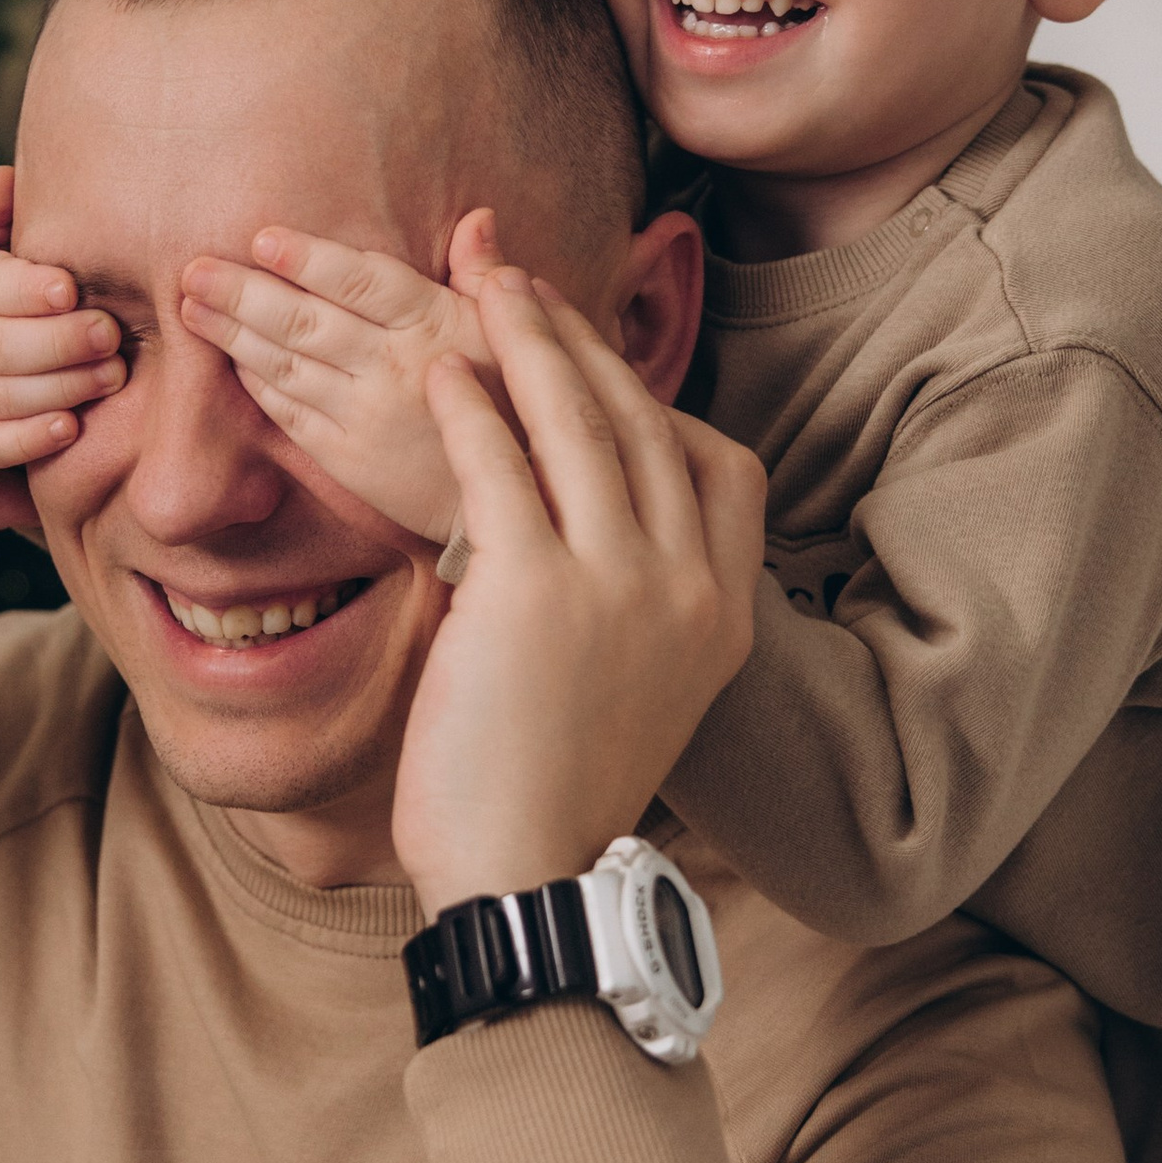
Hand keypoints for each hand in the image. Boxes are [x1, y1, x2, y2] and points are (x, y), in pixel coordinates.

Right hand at [0, 241, 126, 471]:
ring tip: (112, 375)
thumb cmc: (23, 287)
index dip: (25, 290)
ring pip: (0, 396)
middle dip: (56, 341)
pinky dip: (33, 438)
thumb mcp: (9, 242)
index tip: (69, 290)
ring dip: (61, 386)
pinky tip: (72, 427)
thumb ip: (2, 211)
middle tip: (109, 334)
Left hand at [179, 208, 504, 543]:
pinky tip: (230, 357)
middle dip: (243, 293)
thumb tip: (477, 218)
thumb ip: (485, 275)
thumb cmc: (518, 403)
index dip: (309, 259)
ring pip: (286, 365)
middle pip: (306, 321)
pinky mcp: (347, 458)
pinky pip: (290, 413)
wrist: (516, 499)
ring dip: (232, 333)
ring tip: (190, 304)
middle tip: (193, 267)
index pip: (362, 282)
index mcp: (435, 326)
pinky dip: (257, 383)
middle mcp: (394, 368)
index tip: (262, 238)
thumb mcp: (519, 333)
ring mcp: (366, 417)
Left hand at [390, 277, 762, 916]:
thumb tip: (571, 531)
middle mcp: (688, 588)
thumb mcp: (634, 691)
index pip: (723, 468)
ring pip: (580, 424)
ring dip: (527, 340)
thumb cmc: (552, 795)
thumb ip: (630, 605)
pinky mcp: (534, 591)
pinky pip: (500, 467)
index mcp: (724, 615)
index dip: (659, 396)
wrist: (528, 879)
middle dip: (584, 341)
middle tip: (528, 283)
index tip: (602, 357)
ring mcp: (620, 585)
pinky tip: (437, 369)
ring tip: (482, 286)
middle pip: (647, 425)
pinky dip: (467, 407)